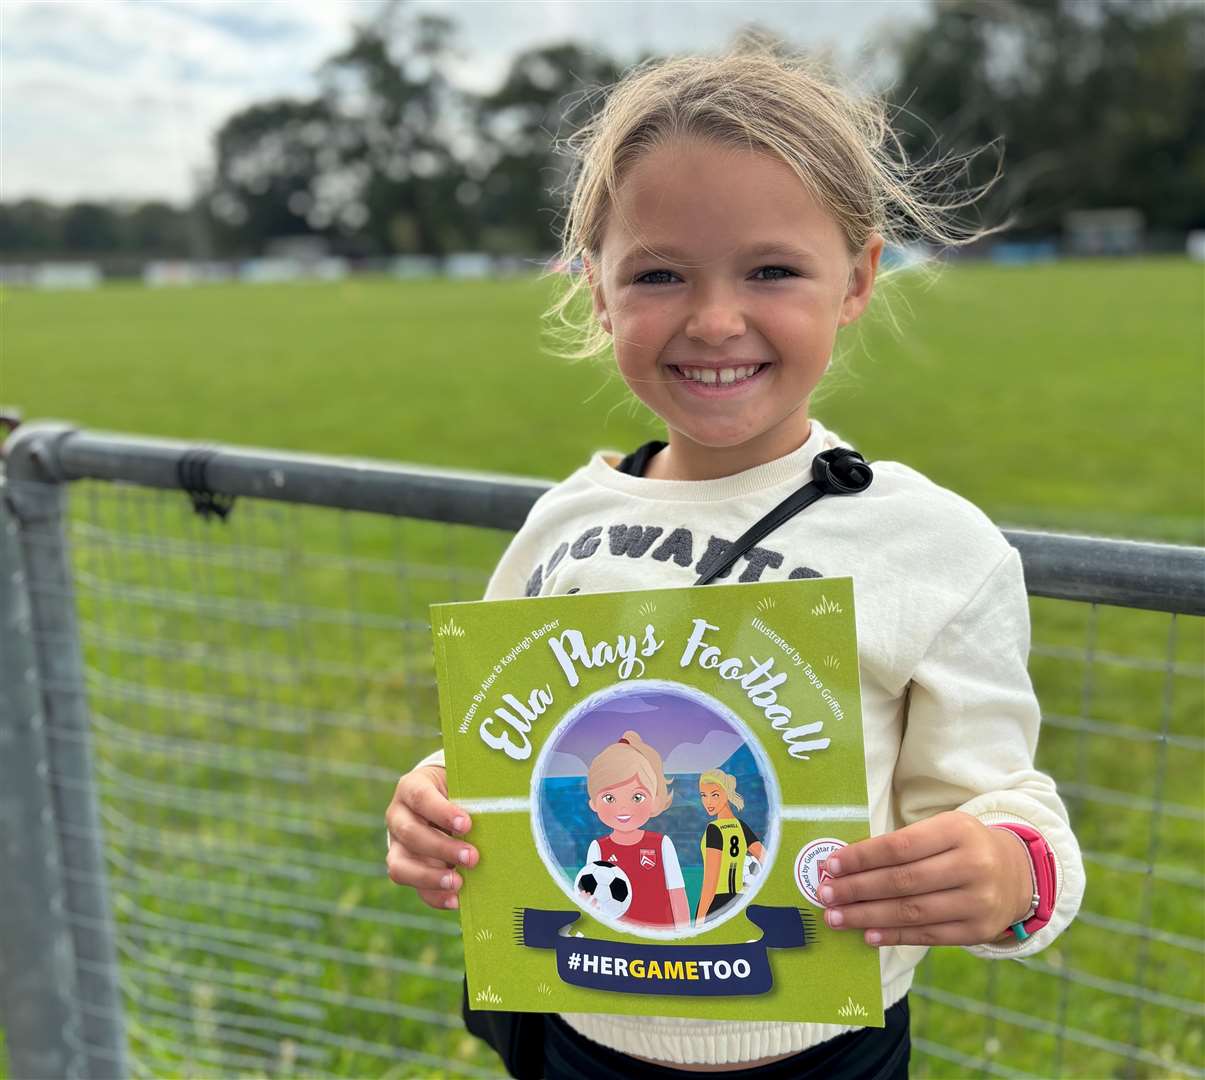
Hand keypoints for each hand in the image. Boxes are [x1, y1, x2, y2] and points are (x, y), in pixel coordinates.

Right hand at [385, 765, 477, 909]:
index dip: (442, 812)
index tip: (467, 824)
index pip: (420, 797)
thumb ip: (471, 796)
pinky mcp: (403, 867)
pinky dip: (434, 895)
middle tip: (472, 857)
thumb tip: (500, 811)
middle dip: (442, 848)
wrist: (441, 800)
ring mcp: (396, 844)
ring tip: (458, 883)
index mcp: (411, 788)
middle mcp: (398, 816)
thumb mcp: (461, 785)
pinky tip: (455, 899)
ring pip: (400, 865)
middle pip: (410, 834)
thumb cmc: (456, 791)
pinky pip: (412, 887)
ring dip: (431, 877)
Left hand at [819, 811, 1033, 946]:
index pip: (899, 846)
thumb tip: (847, 865)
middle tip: (825, 895)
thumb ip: (901, 845)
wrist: (1017, 873)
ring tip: (836, 917)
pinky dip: (893, 936)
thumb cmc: (962, 846)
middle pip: (902, 881)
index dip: (862, 857)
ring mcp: (978, 901)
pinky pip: (927, 935)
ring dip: (867, 916)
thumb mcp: (941, 829)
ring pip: (912, 911)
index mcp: (957, 831)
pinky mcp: (977, 930)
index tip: (831, 865)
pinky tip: (867, 934)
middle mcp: (972, 865)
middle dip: (857, 889)